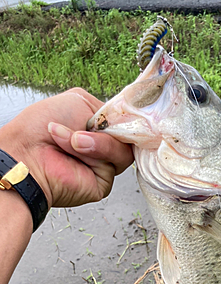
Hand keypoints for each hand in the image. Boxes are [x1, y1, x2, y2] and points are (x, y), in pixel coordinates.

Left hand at [0, 87, 133, 208]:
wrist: (28, 154)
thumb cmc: (41, 126)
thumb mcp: (79, 101)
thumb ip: (110, 110)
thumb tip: (130, 122)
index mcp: (96, 127)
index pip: (125, 122)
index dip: (124, 118)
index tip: (119, 113)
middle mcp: (101, 147)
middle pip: (128, 137)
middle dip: (107, 128)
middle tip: (87, 126)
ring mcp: (103, 165)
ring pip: (123, 150)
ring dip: (97, 141)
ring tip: (74, 140)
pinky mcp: (104, 182)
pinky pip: (114, 163)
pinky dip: (95, 152)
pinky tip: (76, 150)